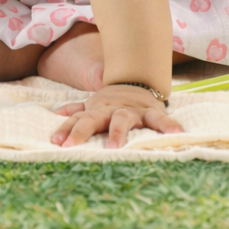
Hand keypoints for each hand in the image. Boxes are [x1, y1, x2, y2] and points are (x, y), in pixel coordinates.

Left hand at [50, 84, 182, 148]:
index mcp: (96, 111)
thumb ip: (76, 111)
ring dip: (116, 131)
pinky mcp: (151, 112)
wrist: (139, 82)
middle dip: (82, 131)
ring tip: (112, 147)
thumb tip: (54, 114)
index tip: (56, 142)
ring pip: (121, 119)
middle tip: (71, 146)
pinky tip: (174, 132)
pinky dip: (166, 124)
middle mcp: (111, 110)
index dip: (66, 129)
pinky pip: (158, 118)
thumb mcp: (93, 106)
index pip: (78, 119)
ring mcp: (131, 111)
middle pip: (93, 118)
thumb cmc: (112, 103)